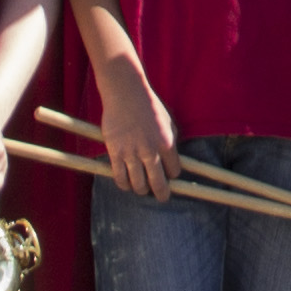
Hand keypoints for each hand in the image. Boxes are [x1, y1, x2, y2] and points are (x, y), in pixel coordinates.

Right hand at [96, 55, 178, 199]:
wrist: (126, 93)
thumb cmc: (148, 105)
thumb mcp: (168, 122)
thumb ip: (171, 142)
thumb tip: (172, 161)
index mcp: (167, 143)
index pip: (174, 171)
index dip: (172, 176)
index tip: (169, 177)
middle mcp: (150, 151)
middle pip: (158, 183)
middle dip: (161, 194)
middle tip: (161, 197)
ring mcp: (132, 153)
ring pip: (139, 184)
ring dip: (141, 190)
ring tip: (142, 189)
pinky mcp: (115, 152)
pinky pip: (120, 177)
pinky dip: (124, 185)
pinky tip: (127, 184)